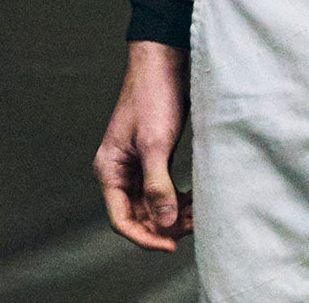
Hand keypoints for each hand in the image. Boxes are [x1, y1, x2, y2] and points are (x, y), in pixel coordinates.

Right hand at [95, 41, 192, 250]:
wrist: (165, 62)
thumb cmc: (153, 97)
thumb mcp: (156, 144)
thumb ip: (158, 186)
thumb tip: (164, 224)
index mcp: (109, 169)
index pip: (121, 219)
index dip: (145, 238)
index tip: (172, 245)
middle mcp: (119, 172)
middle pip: (138, 216)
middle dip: (164, 226)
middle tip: (193, 226)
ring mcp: (137, 166)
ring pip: (153, 206)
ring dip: (174, 214)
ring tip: (199, 213)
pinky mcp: (154, 159)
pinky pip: (164, 191)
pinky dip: (179, 200)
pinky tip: (196, 200)